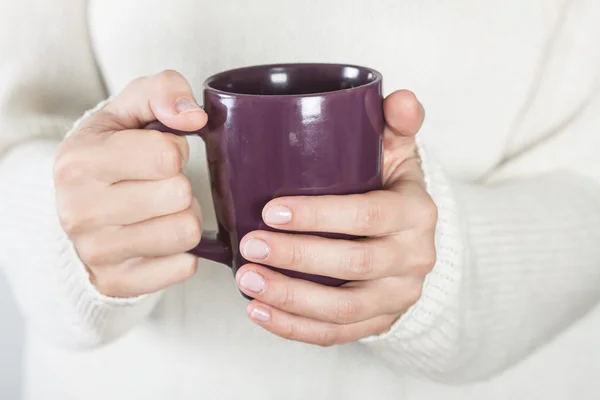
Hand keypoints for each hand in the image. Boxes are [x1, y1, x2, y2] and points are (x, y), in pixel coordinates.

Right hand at [54, 70, 206, 296]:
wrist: (78, 209)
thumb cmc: (110, 154)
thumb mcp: (126, 111)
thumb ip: (162, 91)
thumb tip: (193, 116)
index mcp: (79, 162)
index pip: (166, 155)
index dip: (175, 150)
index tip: (160, 154)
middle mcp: (80, 211)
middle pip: (180, 195)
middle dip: (180, 186)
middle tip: (161, 185)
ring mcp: (97, 253)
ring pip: (187, 233)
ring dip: (185, 218)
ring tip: (163, 211)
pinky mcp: (118, 282)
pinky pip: (184, 267)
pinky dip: (183, 252)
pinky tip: (161, 239)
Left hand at [236, 90, 436, 345]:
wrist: (413, 239)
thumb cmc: (393, 189)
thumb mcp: (400, 152)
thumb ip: (397, 121)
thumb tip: (399, 97)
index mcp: (415, 212)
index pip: (366, 217)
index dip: (319, 217)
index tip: (271, 211)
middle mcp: (413, 258)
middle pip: (352, 265)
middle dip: (296, 258)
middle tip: (249, 246)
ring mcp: (398, 296)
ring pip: (342, 308)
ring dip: (290, 298)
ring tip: (246, 282)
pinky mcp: (380, 321)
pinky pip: (338, 334)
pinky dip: (295, 328)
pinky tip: (259, 312)